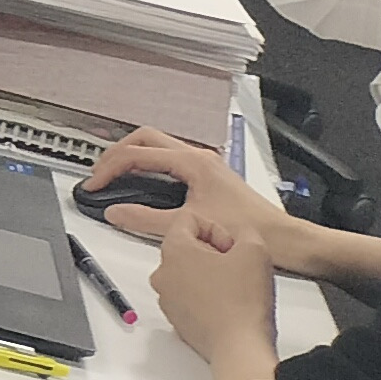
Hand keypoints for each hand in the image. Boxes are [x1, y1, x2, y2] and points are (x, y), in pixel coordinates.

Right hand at [85, 126, 276, 249]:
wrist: (285, 240)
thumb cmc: (250, 229)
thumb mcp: (188, 225)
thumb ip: (146, 219)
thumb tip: (116, 212)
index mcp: (192, 162)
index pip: (137, 155)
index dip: (109, 169)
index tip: (95, 185)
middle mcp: (199, 157)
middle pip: (145, 139)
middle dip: (117, 154)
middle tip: (100, 174)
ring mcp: (205, 165)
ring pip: (158, 147)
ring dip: (133, 157)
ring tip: (116, 176)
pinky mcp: (209, 177)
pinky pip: (170, 161)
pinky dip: (149, 167)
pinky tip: (144, 185)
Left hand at [148, 206, 281, 379]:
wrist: (238, 348)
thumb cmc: (242, 302)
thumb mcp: (255, 249)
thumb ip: (245, 231)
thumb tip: (239, 234)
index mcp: (173, 250)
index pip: (189, 219)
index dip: (218, 229)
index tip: (233, 247)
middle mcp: (162, 273)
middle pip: (188, 247)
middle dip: (214, 252)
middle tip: (238, 267)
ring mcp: (166, 298)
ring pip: (189, 273)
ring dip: (212, 274)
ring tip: (236, 288)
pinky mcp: (177, 319)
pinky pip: (191, 297)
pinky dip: (208, 297)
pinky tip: (230, 305)